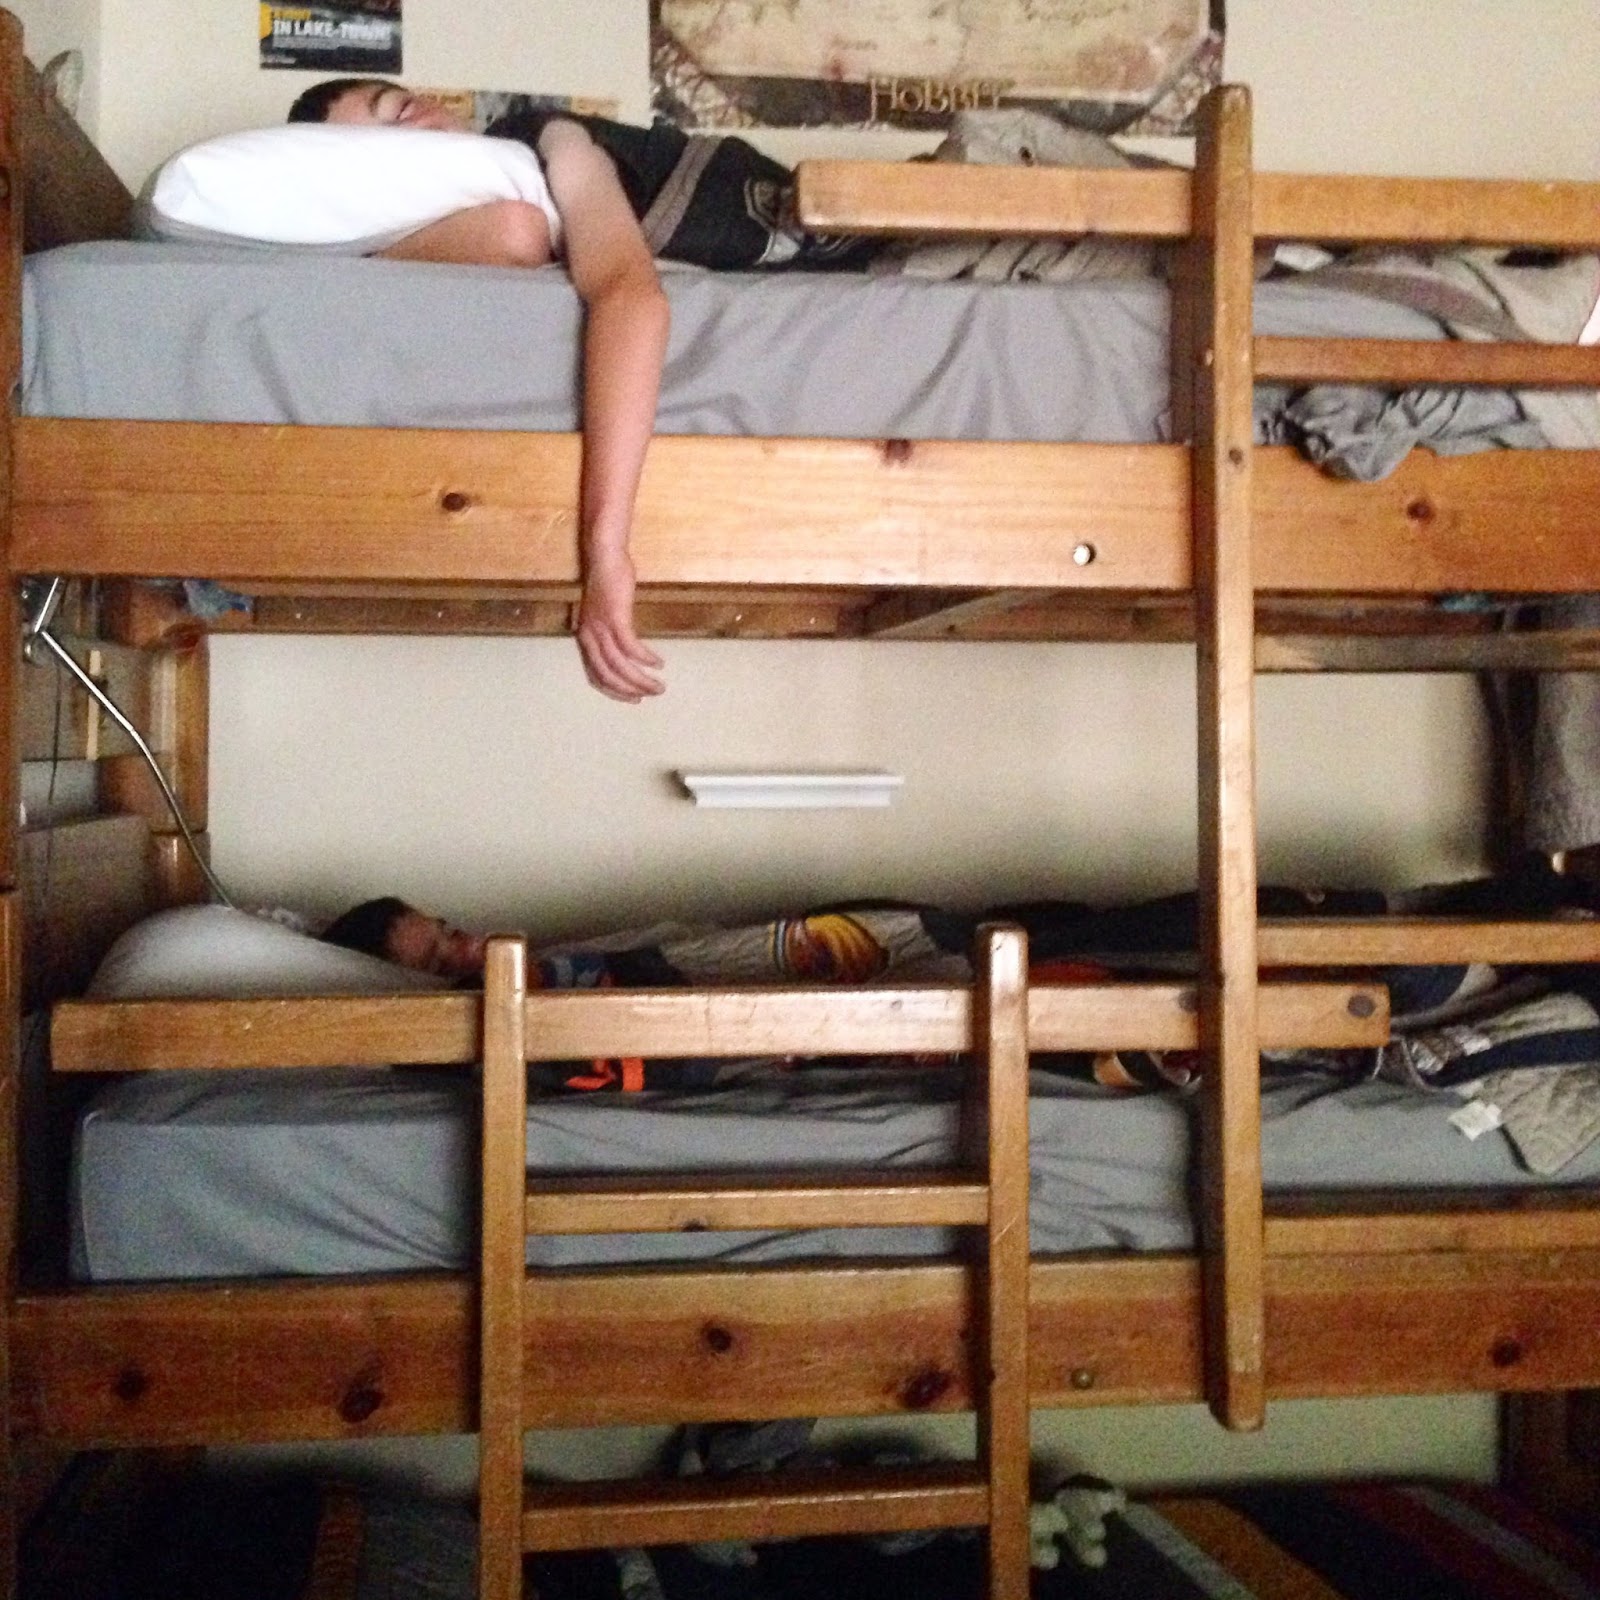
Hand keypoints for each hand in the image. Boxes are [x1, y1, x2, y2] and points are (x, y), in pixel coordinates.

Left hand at [576, 548, 664, 701]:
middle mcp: (589, 637)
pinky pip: (631, 648)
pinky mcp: (615, 619)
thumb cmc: (607, 581)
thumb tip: (625, 650)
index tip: (634, 698)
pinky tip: (658, 663)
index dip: (616, 692)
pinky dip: (645, 658)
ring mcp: (601, 628)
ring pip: (621, 666)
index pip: (596, 677)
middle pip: (608, 676)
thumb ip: (609, 632)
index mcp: (584, 637)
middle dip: (631, 690)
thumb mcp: (604, 613)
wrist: (605, 556)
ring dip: (641, 680)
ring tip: (660, 685)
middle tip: (652, 694)